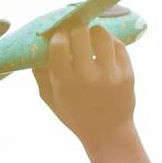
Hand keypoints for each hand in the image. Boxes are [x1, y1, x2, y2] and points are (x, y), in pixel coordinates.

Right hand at [33, 24, 135, 147]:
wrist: (107, 133)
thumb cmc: (74, 115)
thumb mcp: (50, 98)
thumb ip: (40, 73)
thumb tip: (34, 47)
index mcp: (65, 82)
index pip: (59, 44)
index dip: (58, 34)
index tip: (59, 35)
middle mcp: (87, 76)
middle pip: (80, 33)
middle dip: (75, 29)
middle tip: (74, 32)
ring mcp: (110, 74)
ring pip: (101, 34)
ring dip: (93, 31)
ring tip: (90, 36)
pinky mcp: (127, 74)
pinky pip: (118, 45)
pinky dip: (109, 41)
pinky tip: (103, 45)